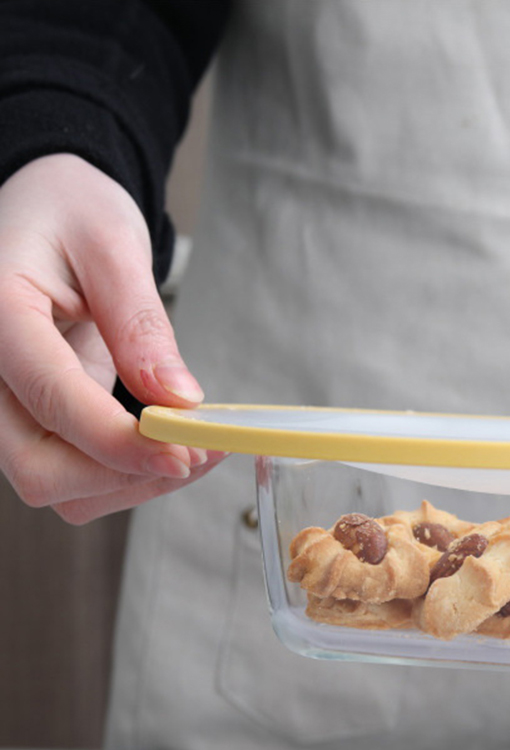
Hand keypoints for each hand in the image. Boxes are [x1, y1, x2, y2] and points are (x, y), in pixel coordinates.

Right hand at [0, 154, 224, 523]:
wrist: (48, 210)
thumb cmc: (69, 212)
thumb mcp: (113, 246)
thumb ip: (140, 323)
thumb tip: (178, 399)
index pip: (50, 398)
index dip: (119, 441)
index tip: (183, 451)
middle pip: (36, 468)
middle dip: (122, 475)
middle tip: (195, 454)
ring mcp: (5, 401)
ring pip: (54, 484)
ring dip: (129, 483)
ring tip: (193, 450)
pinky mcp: (33, 418)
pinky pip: (72, 473)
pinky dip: (123, 475)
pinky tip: (167, 448)